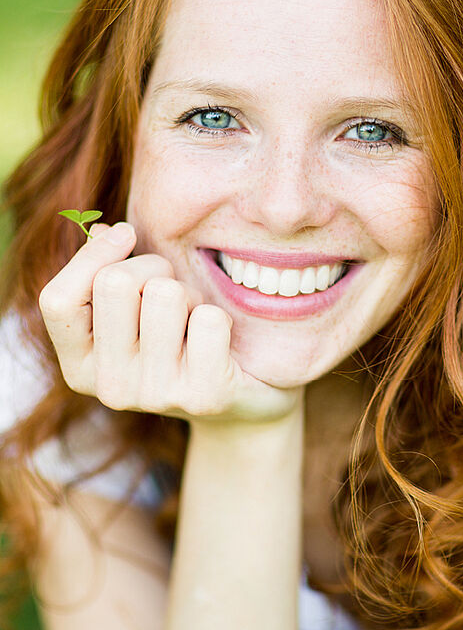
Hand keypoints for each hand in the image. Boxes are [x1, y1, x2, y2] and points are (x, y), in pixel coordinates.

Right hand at [38, 222, 302, 425]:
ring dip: (189, 293)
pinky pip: (208, 319)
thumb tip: (102, 231)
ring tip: (195, 319)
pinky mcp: (203, 397)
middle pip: (115, 283)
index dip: (92, 255)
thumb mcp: (134, 308)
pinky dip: (219, 316)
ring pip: (165, 294)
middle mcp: (111, 389)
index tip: (126, 234)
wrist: (239, 398)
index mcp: (80, 366)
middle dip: (152, 267)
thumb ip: (108, 271)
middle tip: (173, 290)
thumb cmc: (179, 337)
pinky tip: (219, 341)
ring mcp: (155, 396)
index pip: (57, 301)